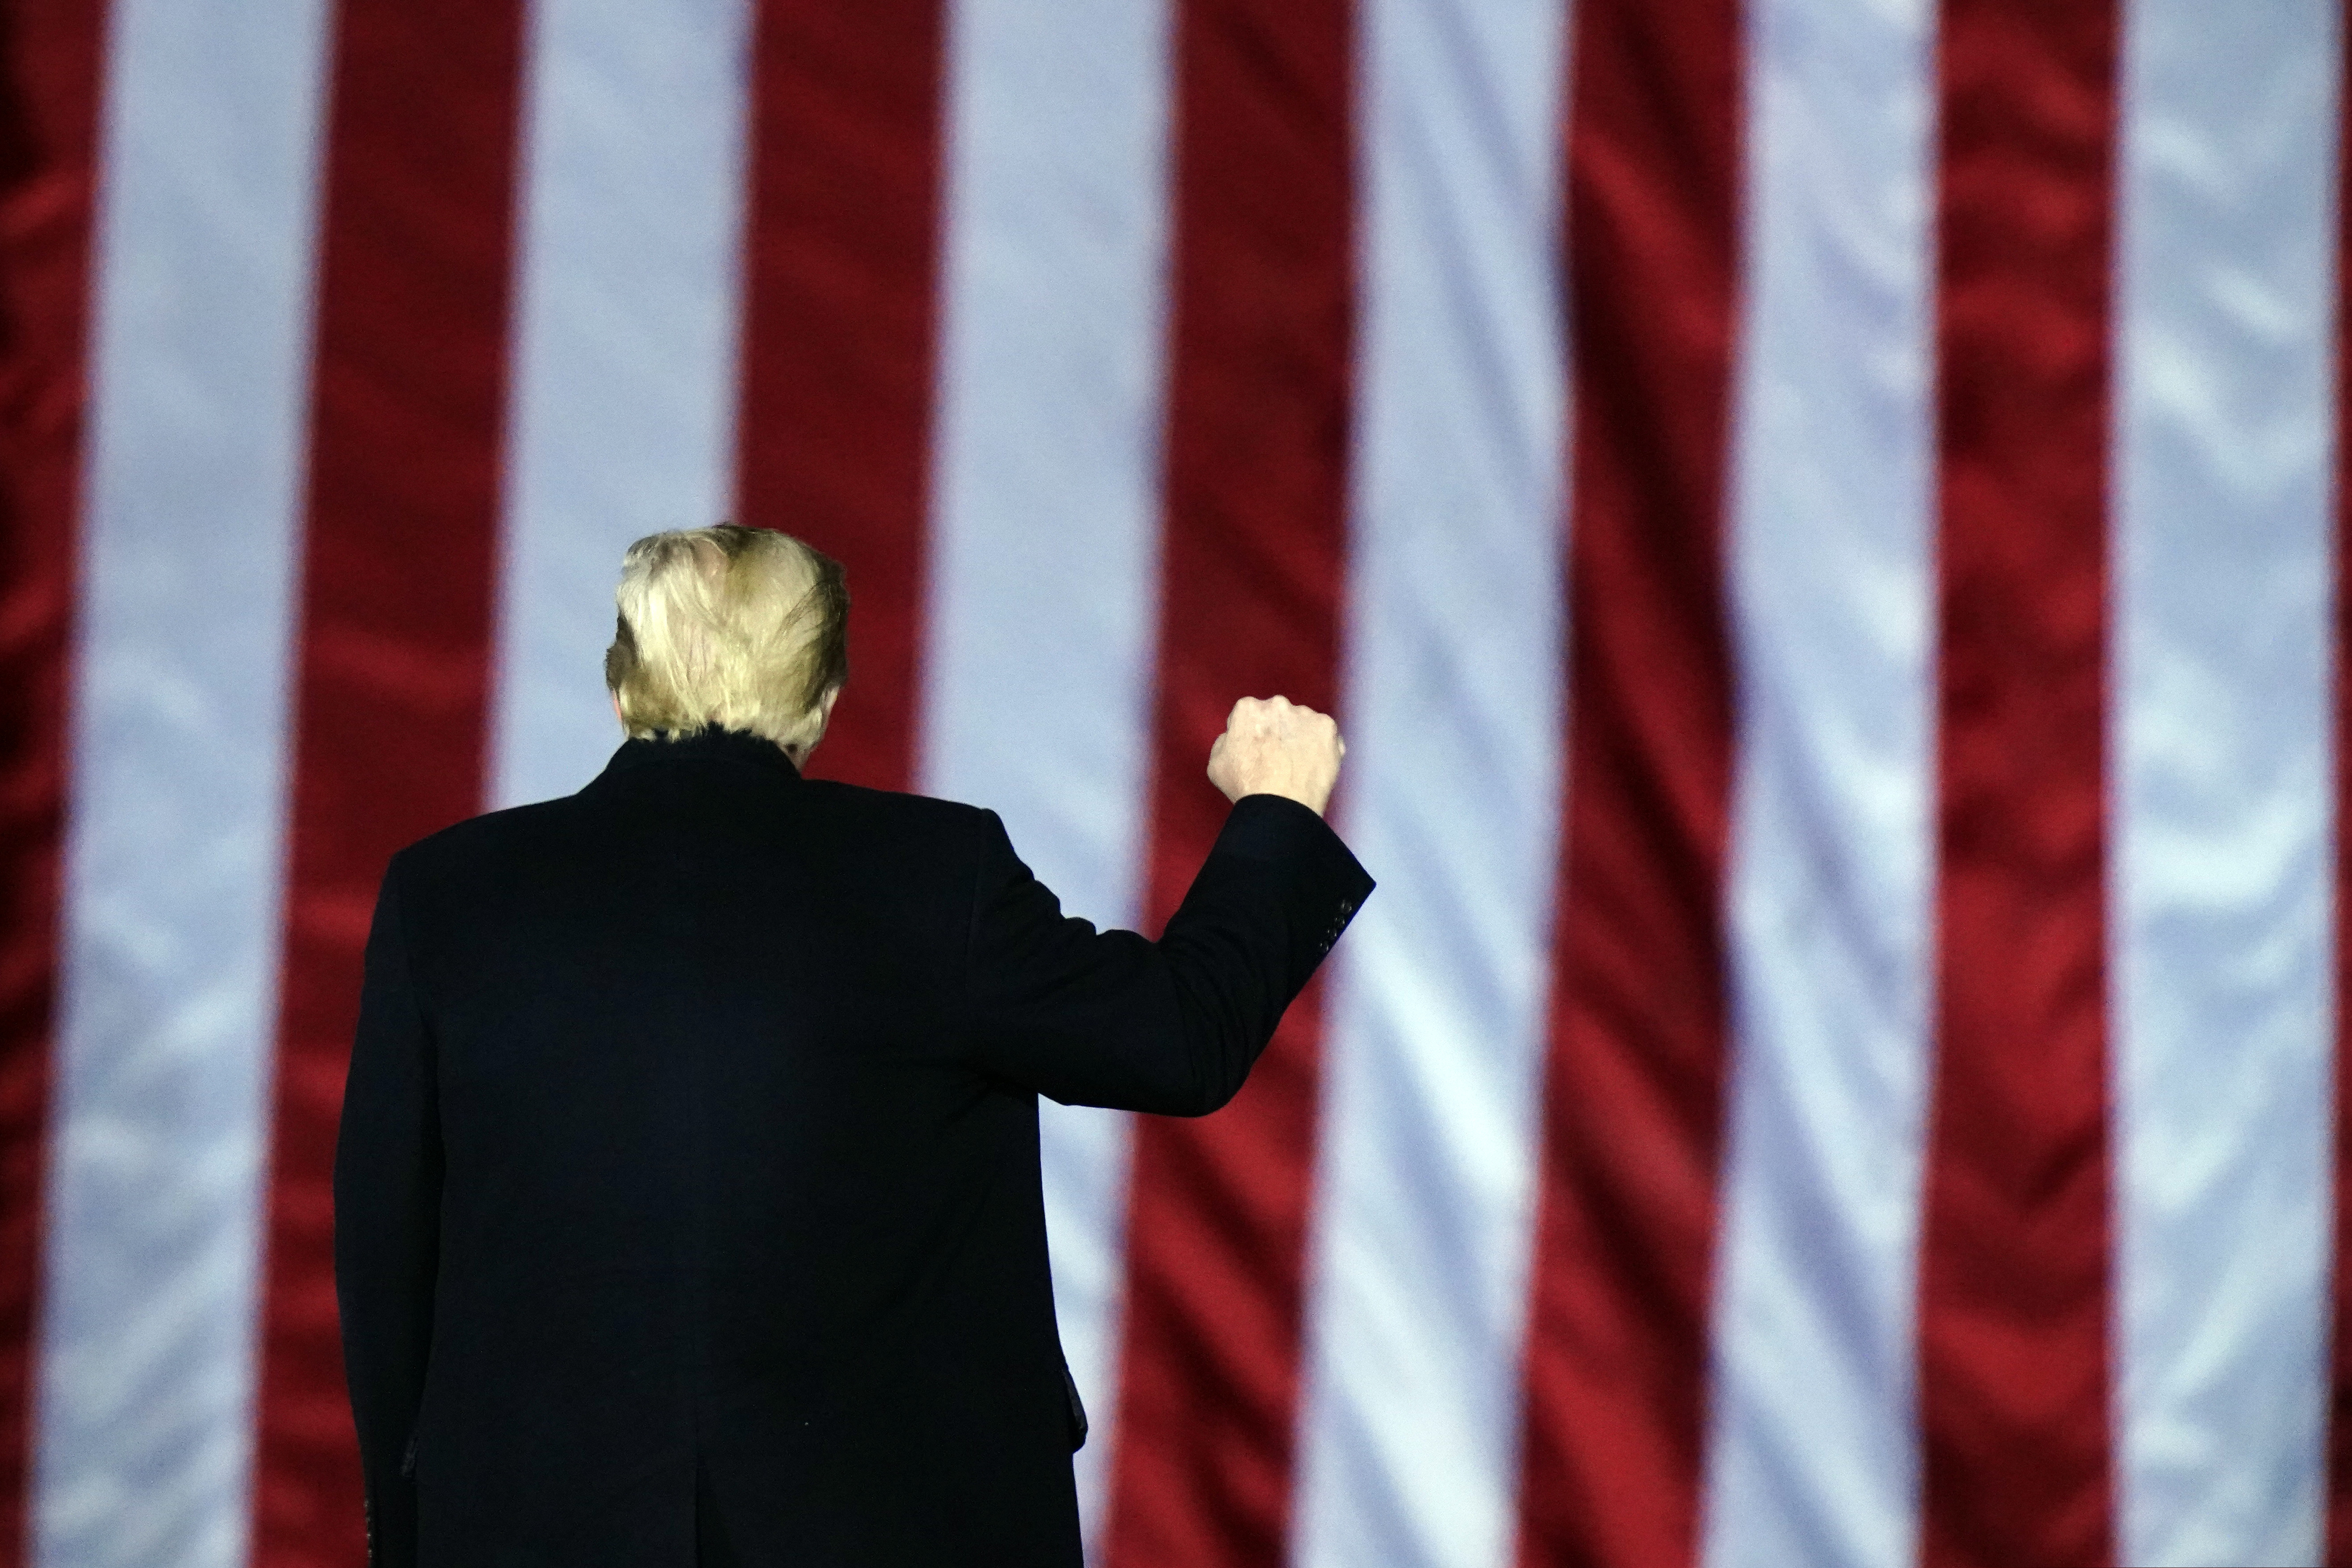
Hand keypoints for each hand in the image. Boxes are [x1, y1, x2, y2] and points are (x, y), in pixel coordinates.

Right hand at [1206, 696, 1344, 816]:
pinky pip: (1325, 734)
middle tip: (1277, 758)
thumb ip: (1225, 740)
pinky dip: (1321, 747)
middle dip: (1278, 730)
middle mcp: (1278, 704)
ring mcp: (1305, 715)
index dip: (1252, 733)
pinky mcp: (1327, 728)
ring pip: (1303, 723)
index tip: (1256, 750)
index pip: (1250, 714)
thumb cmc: (1247, 787)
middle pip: (1278, 714)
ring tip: (1297, 765)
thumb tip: (1236, 735)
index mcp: (1248, 708)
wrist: (1281, 807)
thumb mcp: (1216, 763)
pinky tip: (1312, 765)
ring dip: (1301, 737)